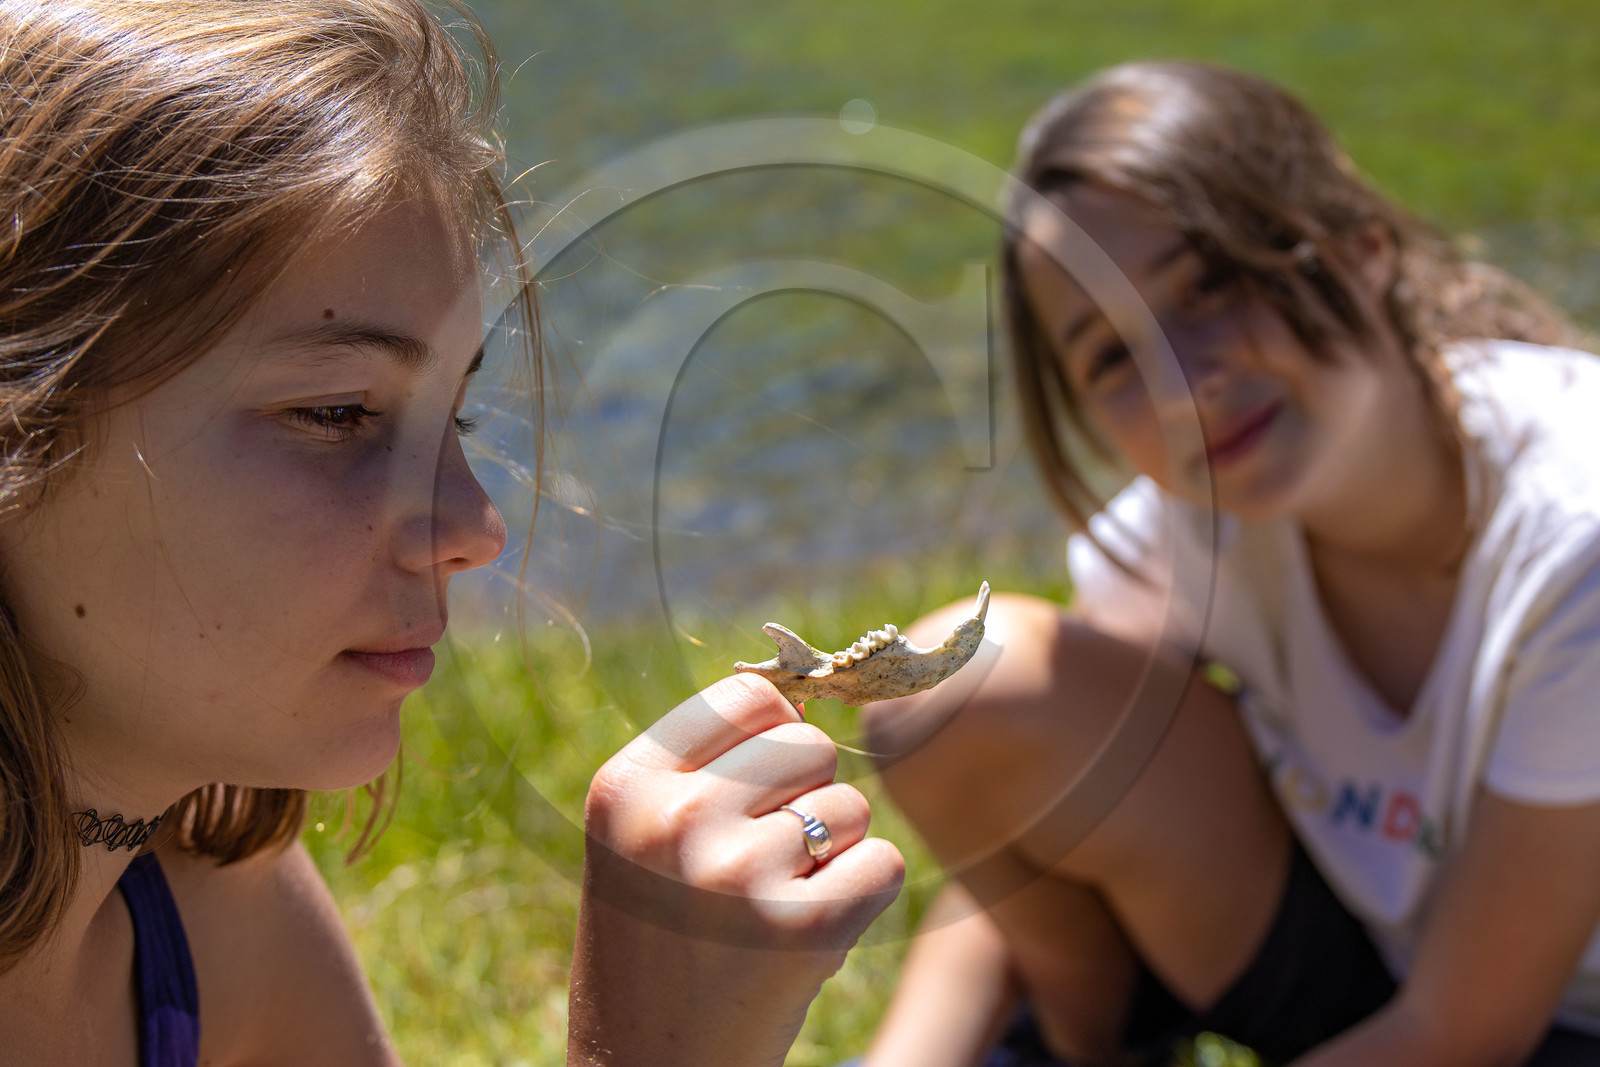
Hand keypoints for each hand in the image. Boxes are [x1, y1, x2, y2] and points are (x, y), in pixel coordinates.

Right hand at [568, 674, 905, 1066]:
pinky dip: (861, 897)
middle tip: (758, 865)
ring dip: (831, 853)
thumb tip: (811, 699)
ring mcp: (736, 874)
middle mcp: (675, 820)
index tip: (751, 790)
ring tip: (771, 907)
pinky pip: (880, 864)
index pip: (748, 696)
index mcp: (627, 785)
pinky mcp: (802, 930)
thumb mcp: (645, 836)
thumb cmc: (660, 939)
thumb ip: (711, 763)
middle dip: (806, 796)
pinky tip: (807, 937)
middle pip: (809, 744)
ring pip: (850, 806)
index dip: (771, 736)